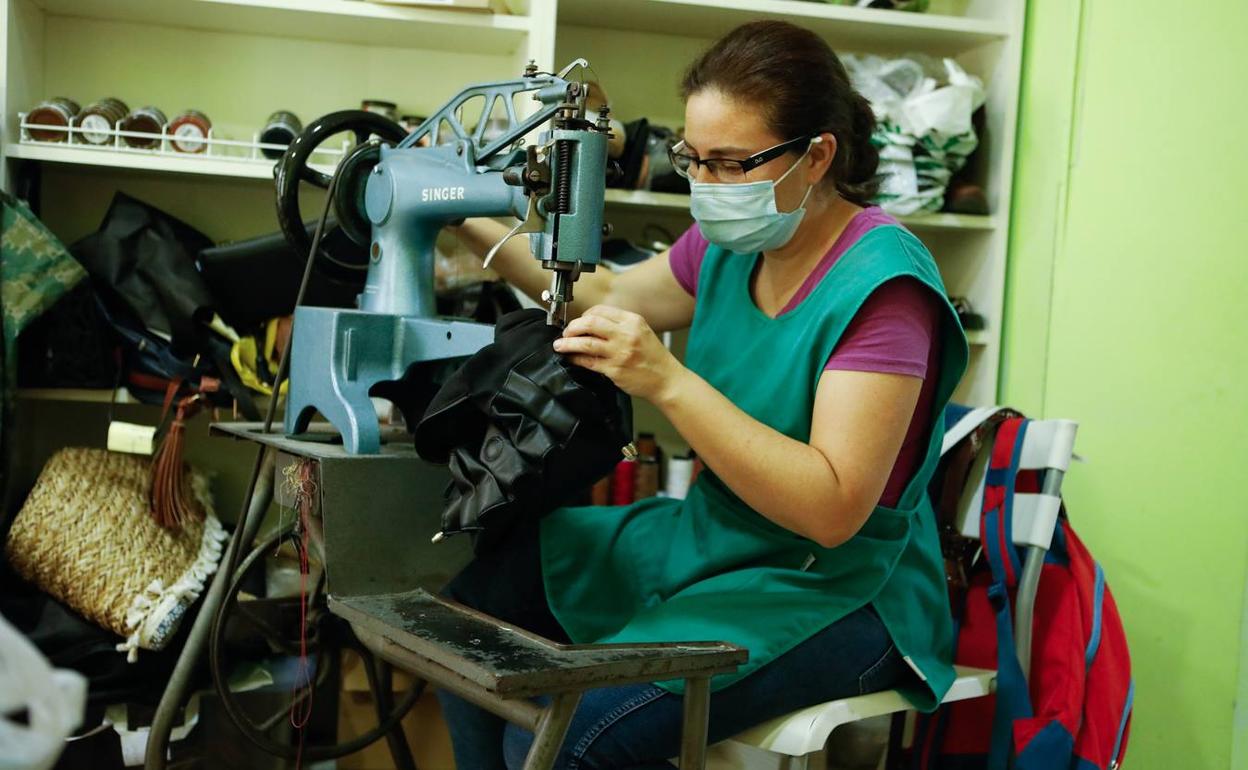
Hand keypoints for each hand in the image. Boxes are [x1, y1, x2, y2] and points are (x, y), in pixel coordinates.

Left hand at [552, 305, 681, 401]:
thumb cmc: (654, 358)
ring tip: (560, 345)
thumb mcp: (641, 332)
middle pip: (590, 322)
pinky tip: (571, 358)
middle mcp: (626, 335)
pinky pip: (588, 362)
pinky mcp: (614, 370)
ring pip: (586, 342)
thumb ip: (620, 326)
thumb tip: (591, 323)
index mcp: (633, 321)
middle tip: (566, 333)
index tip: (578, 322)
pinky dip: (576, 359)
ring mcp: (620, 353)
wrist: (666, 380)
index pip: (600, 311)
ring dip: (568, 343)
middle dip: (573, 327)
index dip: (584, 315)